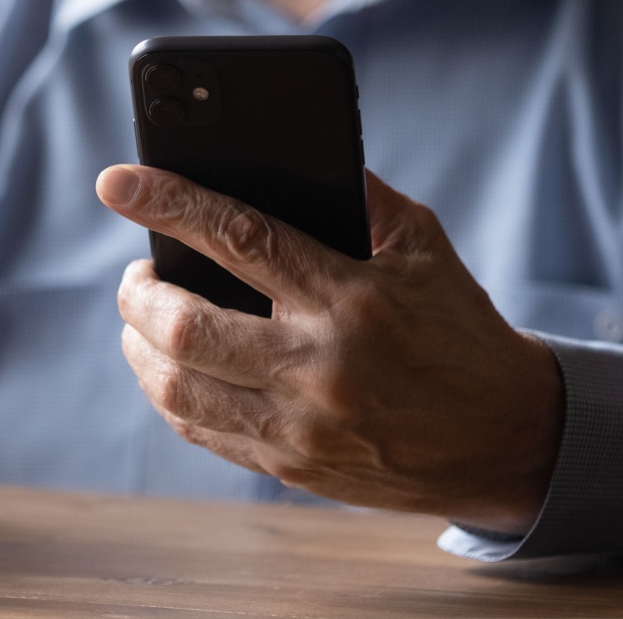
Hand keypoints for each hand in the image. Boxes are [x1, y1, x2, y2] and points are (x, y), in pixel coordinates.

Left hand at [97, 166, 564, 535]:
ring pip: (176, 389)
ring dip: (139, 347)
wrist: (505, 437)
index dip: (168, 203)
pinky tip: (171, 367)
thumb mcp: (423, 245)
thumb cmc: (458, 327)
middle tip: (136, 274)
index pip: (239, 237)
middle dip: (137, 292)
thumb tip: (278, 155)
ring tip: (144, 320)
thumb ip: (356, 195)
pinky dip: (170, 392)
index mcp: (351, 298)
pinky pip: (200, 431)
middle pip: (184, 325)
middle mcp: (318, 366)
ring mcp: (300, 427)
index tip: (117, 182)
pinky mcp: (291, 468)